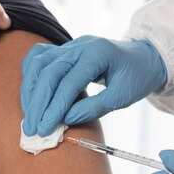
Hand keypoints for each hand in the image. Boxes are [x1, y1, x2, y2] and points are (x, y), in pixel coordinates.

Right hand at [20, 35, 166, 136]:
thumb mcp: (123, 96)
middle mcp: (81, 45)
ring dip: (30, 90)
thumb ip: (95, 107)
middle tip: (32, 128)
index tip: (45, 129)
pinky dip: (30, 75)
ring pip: (39, 62)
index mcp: (98, 53)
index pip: (69, 81)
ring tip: (29, 116)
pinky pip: (40, 57)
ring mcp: (71, 44)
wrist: (144, 58)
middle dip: (38, 102)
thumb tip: (66, 119)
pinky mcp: (66, 49)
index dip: (54, 107)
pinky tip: (30, 95)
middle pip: (49, 71)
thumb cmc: (137, 77)